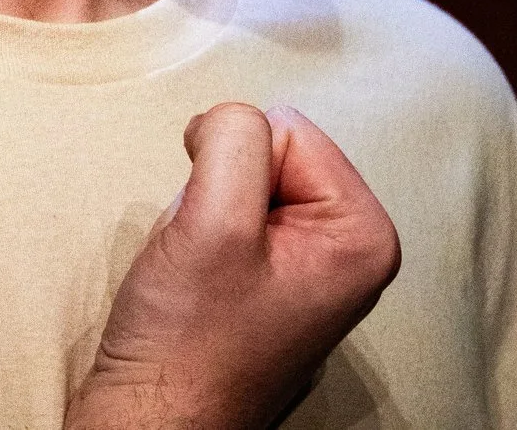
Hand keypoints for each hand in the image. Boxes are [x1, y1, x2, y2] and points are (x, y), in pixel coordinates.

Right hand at [65, 104, 400, 429]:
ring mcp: (310, 267)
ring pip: (238, 179)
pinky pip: (225, 214)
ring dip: (203, 213)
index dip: (231, 167)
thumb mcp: (211, 220)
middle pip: (266, 150)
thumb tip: (228, 117)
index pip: (285, 127)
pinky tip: (197, 281)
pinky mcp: (271, 280)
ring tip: (200, 271)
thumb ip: (234, 140)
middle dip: (218, 188)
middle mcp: (350, 248)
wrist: (153, 422)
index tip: (218, 230)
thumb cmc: (187, 340)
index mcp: (363, 234)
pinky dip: (198, 235)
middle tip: (206, 253)